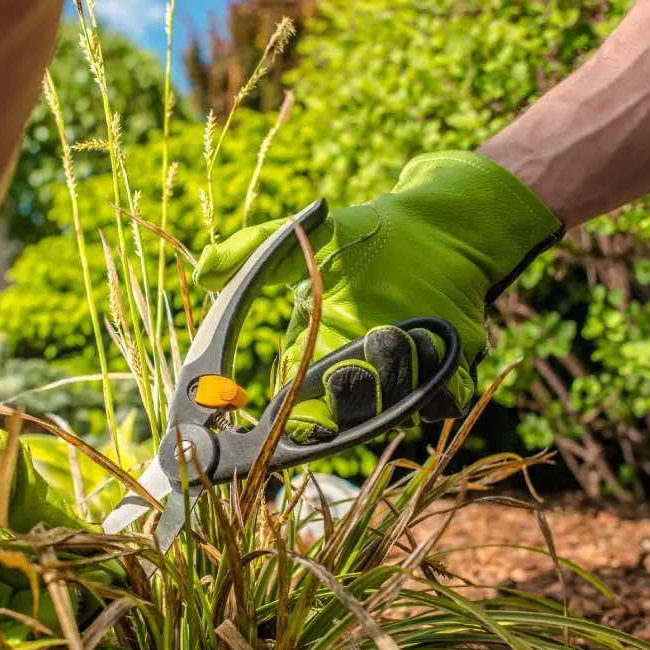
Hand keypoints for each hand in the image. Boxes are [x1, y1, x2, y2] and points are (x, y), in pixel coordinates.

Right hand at [195, 152, 562, 442]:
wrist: (436, 228)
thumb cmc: (365, 235)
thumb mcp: (304, 243)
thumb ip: (253, 254)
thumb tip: (203, 270)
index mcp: (315, 357)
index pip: (298, 411)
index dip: (299, 421)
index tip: (299, 416)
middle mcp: (357, 378)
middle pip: (347, 421)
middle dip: (348, 400)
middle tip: (348, 368)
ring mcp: (402, 382)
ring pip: (394, 413)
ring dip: (393, 378)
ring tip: (393, 331)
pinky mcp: (445, 378)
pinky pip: (442, 404)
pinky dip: (438, 382)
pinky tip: (428, 337)